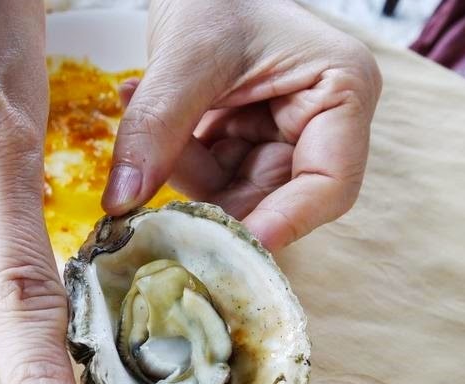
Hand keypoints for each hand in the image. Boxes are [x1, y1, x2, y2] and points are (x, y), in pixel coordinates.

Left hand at [102, 0, 381, 249]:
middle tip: (153, 187)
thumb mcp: (186, 57)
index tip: (230, 246)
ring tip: (141, 105)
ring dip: (184, 170)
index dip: (284, 223)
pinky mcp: (249, 140)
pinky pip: (213, 176)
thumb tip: (123, 204)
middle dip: (213, 198)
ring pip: (235, 194)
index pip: (330, 185)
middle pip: (276, 199)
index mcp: (341, 92)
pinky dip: (177, 156)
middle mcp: (322, 122)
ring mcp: (284, 134)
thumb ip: (156, 129)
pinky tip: (143, 103)